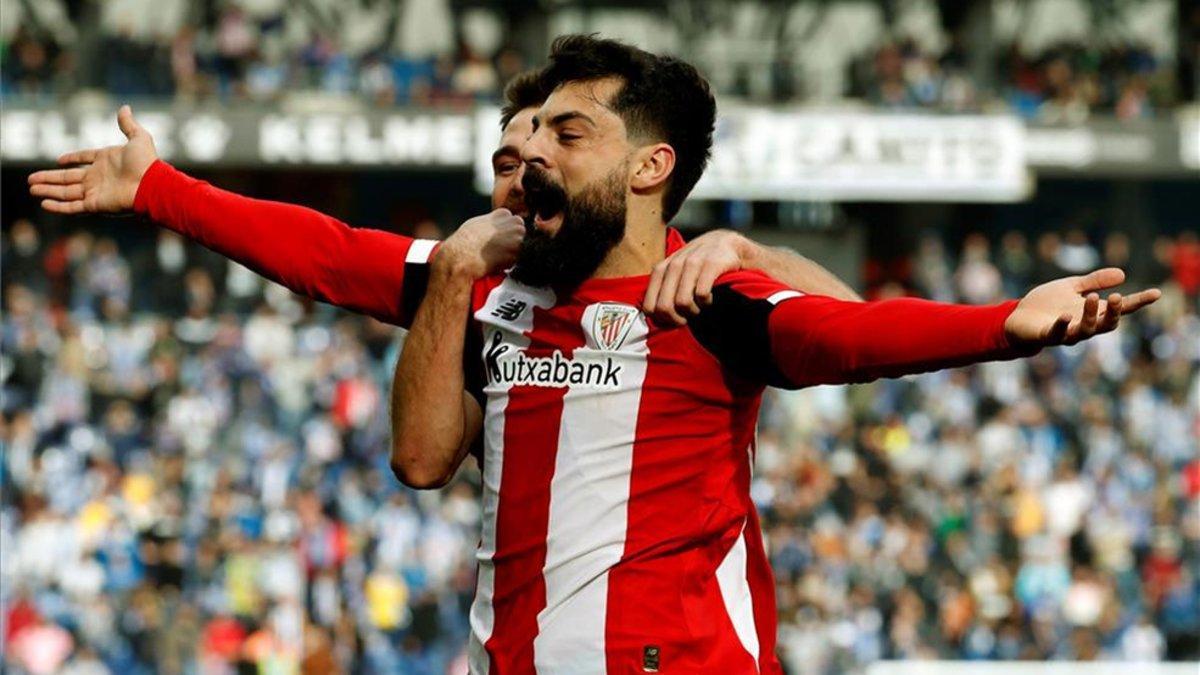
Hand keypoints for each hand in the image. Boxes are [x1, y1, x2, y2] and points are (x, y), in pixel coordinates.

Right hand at [28, 105, 156, 213]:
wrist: (152, 185)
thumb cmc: (146, 162)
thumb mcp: (139, 138)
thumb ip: (128, 124)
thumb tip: (125, 107)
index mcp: (106, 161)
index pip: (84, 159)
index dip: (72, 159)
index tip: (59, 160)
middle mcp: (98, 177)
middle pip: (68, 178)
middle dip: (49, 178)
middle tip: (31, 180)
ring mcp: (95, 191)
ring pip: (65, 191)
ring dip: (48, 190)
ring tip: (31, 188)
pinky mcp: (95, 204)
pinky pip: (72, 206)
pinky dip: (58, 206)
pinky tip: (44, 203)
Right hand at [432, 208, 524, 279]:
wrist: (462, 255)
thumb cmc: (466, 240)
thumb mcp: (478, 222)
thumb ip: (492, 221)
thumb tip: (498, 226)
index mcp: (504, 213)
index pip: (514, 222)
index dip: (507, 233)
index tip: (498, 240)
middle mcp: (514, 223)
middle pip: (521, 233)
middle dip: (514, 241)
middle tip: (499, 249)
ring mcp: (518, 238)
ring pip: (522, 246)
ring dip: (513, 252)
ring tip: (496, 255)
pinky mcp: (518, 254)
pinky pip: (518, 259)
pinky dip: (510, 262)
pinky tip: (497, 261)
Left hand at [643, 230, 754, 324]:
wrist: (725, 242)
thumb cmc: (698, 263)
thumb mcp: (676, 273)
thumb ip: (663, 290)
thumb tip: (657, 319)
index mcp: (661, 269)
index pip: (649, 306)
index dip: (661, 320)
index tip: (674, 320)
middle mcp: (674, 265)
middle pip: (664, 307)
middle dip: (677, 319)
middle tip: (688, 317)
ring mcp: (692, 263)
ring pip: (682, 302)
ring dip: (693, 311)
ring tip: (700, 306)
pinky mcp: (711, 264)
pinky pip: (702, 294)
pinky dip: (706, 302)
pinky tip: (710, 297)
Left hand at [1004, 268, 1159, 346]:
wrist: (1018, 318)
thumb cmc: (1047, 304)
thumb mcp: (1072, 287)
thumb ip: (1095, 281)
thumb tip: (1123, 274)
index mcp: (1093, 312)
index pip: (1121, 308)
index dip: (1138, 302)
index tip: (1156, 293)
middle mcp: (1083, 325)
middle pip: (1107, 323)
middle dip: (1115, 312)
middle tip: (1119, 296)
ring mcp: (1066, 333)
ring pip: (1085, 330)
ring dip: (1091, 315)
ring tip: (1092, 298)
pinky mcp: (1047, 336)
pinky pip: (1057, 334)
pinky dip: (1062, 325)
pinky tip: (1066, 315)